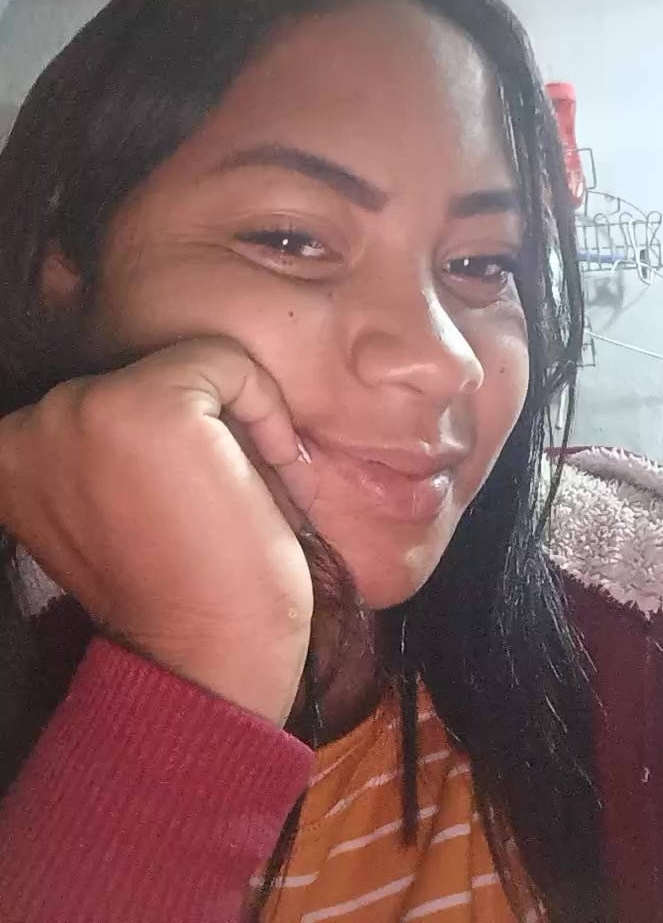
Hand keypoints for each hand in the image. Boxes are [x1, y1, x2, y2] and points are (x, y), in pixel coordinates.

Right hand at [0, 338, 314, 725]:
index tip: (194, 504)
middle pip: (153, 375)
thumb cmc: (182, 590)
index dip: (172, 443)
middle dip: (211, 432)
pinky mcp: (144, 403)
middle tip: (232, 503)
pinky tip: (271, 478)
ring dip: (242, 425)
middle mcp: (28, 425)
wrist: (208, 663)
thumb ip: (108, 443)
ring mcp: (80, 409)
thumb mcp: (113, 501)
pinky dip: (268, 412)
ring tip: (253, 494)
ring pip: (194, 364)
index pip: (110, 398)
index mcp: (9, 455)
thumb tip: (178, 379)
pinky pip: (229, 363)